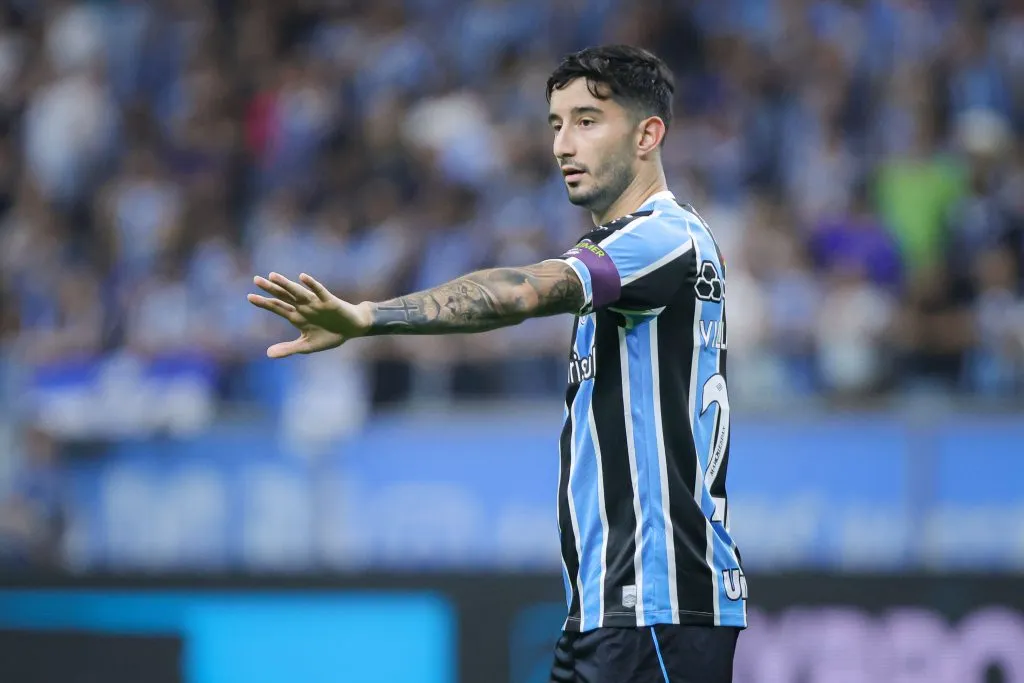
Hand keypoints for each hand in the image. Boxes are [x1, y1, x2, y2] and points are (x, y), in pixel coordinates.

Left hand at [247, 272, 370, 357]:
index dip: (264, 303)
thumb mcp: (307, 346)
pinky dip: (311, 285)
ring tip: (272, 276)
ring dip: (286, 284)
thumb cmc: (330, 335)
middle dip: (270, 288)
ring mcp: (315, 303)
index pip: (277, 307)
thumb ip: (288, 349)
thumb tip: (268, 354)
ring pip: (297, 292)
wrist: (352, 329)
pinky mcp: (329, 301)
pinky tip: (302, 277)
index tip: (249, 297)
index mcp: (296, 316)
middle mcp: (303, 307)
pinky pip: (319, 291)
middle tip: (256, 280)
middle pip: (284, 296)